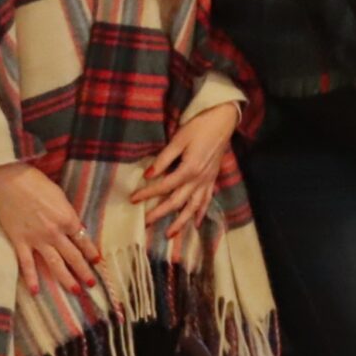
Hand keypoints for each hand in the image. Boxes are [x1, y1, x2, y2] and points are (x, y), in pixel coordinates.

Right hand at [0, 161, 101, 296]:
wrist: (10, 181)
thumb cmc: (37, 184)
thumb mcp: (60, 197)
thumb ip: (68, 215)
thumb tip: (75, 228)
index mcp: (67, 219)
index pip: (83, 241)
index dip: (91, 253)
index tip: (97, 262)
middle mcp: (55, 233)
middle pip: (73, 256)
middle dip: (84, 271)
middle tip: (92, 284)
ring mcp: (37, 239)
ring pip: (54, 264)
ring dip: (66, 279)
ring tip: (75, 291)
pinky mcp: (19, 241)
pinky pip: (27, 264)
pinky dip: (31, 278)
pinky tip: (36, 291)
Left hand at [129, 103, 239, 231]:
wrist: (223, 121)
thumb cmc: (199, 127)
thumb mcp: (178, 139)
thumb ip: (163, 159)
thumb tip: (147, 175)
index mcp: (189, 168)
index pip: (164, 186)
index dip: (147, 193)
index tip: (133, 199)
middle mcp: (199, 179)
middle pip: (177, 201)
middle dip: (160, 214)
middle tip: (145, 223)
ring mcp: (207, 181)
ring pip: (193, 207)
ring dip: (181, 222)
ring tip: (169, 234)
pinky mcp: (212, 179)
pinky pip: (206, 201)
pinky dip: (200, 213)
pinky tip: (194, 223)